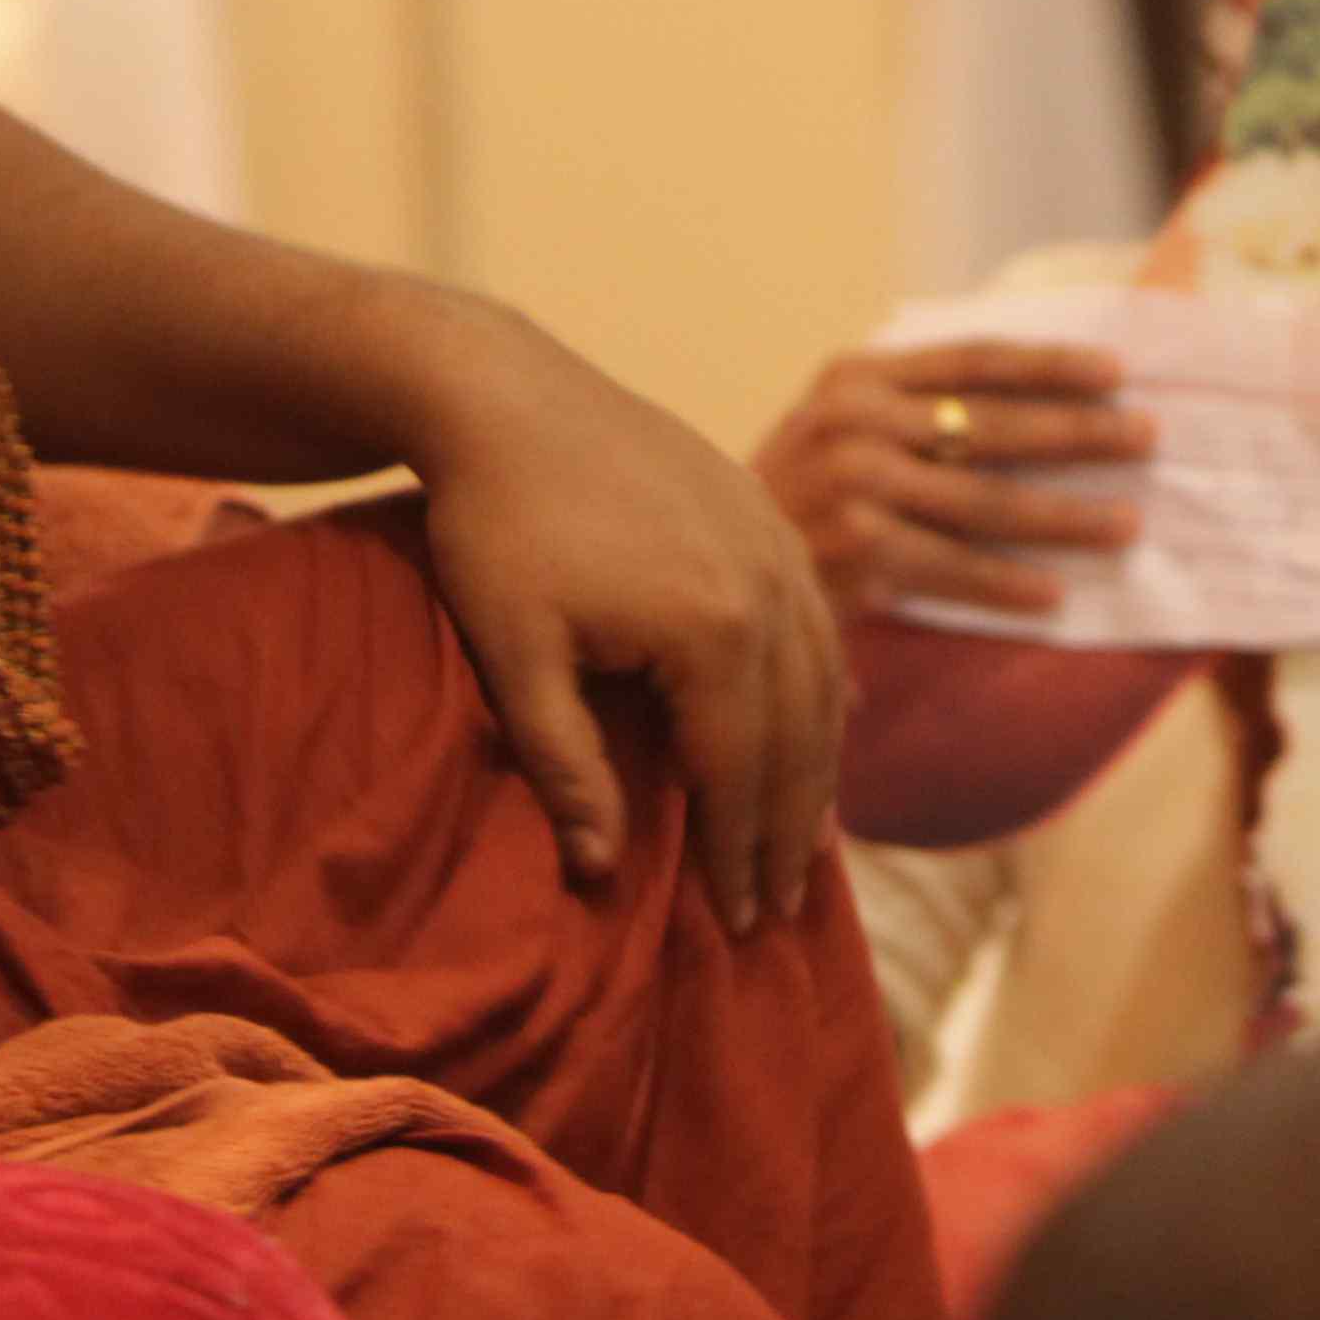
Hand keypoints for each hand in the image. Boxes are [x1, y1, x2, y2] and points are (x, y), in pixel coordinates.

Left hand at [417, 321, 848, 936]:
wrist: (506, 395)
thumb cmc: (495, 527)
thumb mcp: (515, 654)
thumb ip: (564, 765)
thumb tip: (605, 870)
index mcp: (713, 628)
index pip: (741, 772)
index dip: (739, 855)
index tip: (738, 925)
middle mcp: (770, 585)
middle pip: (798, 736)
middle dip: (790, 830)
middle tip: (780, 908)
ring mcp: (778, 543)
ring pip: (824, 682)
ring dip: (816, 770)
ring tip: (801, 845)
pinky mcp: (767, 514)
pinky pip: (820, 626)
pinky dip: (823, 697)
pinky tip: (812, 738)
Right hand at [750, 342, 1152, 622]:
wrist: (700, 556)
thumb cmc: (792, 489)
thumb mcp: (840, 421)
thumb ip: (916, 404)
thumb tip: (1035, 397)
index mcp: (858, 375)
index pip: (976, 359)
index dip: (1051, 362)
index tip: (1118, 371)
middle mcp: (856, 421)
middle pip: (995, 423)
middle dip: (1080, 431)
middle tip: (1149, 438)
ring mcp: (855, 486)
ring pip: (987, 500)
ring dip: (1065, 514)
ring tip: (1127, 522)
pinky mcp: (854, 554)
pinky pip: (952, 569)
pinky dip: (1007, 583)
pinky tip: (1055, 595)